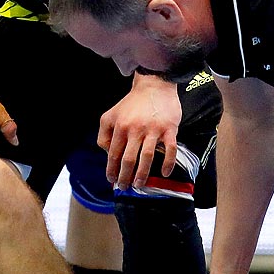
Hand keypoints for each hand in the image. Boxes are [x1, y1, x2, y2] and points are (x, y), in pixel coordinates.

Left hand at [99, 74, 181, 190]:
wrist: (154, 85)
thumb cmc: (132, 104)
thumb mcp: (110, 115)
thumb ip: (104, 134)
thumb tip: (107, 154)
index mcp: (120, 126)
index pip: (113, 154)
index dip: (112, 170)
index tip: (112, 180)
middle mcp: (135, 128)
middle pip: (129, 159)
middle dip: (125, 176)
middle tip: (125, 187)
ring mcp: (153, 129)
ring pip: (147, 157)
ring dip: (142, 174)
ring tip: (140, 184)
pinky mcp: (169, 128)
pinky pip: (169, 149)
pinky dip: (167, 163)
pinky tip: (164, 173)